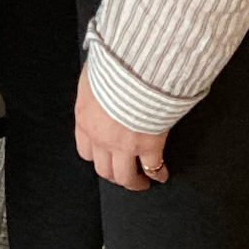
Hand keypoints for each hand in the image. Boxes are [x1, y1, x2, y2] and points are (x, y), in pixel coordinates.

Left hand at [74, 64, 169, 191]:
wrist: (136, 69)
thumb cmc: (113, 66)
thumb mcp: (93, 73)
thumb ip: (94, 87)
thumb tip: (97, 80)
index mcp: (86, 121)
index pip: (85, 150)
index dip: (97, 157)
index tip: (104, 158)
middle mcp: (102, 139)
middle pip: (104, 169)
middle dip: (114, 175)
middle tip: (122, 177)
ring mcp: (125, 145)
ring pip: (126, 176)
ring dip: (134, 182)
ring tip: (141, 182)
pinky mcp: (149, 146)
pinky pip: (153, 167)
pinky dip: (158, 173)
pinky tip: (162, 174)